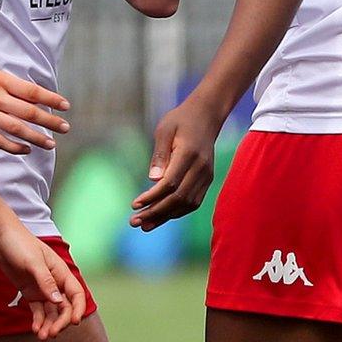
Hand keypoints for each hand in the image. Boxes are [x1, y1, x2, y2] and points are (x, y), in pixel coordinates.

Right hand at [0, 68, 68, 152]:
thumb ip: (15, 87)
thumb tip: (41, 99)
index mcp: (2, 81)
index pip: (32, 91)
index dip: (51, 99)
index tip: (66, 106)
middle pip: (28, 112)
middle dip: (50, 121)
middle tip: (65, 128)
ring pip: (16, 129)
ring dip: (36, 138)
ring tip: (51, 144)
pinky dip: (14, 147)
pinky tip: (27, 150)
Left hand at [0, 226, 86, 339]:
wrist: (2, 239)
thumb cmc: (21, 245)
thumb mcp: (33, 263)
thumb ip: (46, 281)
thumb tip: (58, 301)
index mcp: (61, 273)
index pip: (76, 294)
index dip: (78, 309)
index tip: (75, 322)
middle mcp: (55, 283)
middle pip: (64, 307)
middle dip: (60, 322)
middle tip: (51, 334)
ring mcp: (43, 289)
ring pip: (51, 312)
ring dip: (49, 325)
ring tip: (41, 337)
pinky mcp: (30, 293)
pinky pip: (38, 310)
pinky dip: (38, 320)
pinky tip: (35, 329)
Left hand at [130, 97, 219, 230]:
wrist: (207, 115)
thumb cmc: (180, 120)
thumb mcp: (164, 130)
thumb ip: (159, 155)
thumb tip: (152, 180)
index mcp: (189, 154)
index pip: (170, 183)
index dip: (152, 197)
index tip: (134, 205)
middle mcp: (201, 168)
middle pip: (178, 198)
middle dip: (155, 212)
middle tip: (134, 222)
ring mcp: (207, 175)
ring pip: (187, 204)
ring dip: (166, 216)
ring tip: (145, 225)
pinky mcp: (208, 179)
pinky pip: (194, 201)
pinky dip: (177, 211)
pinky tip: (161, 216)